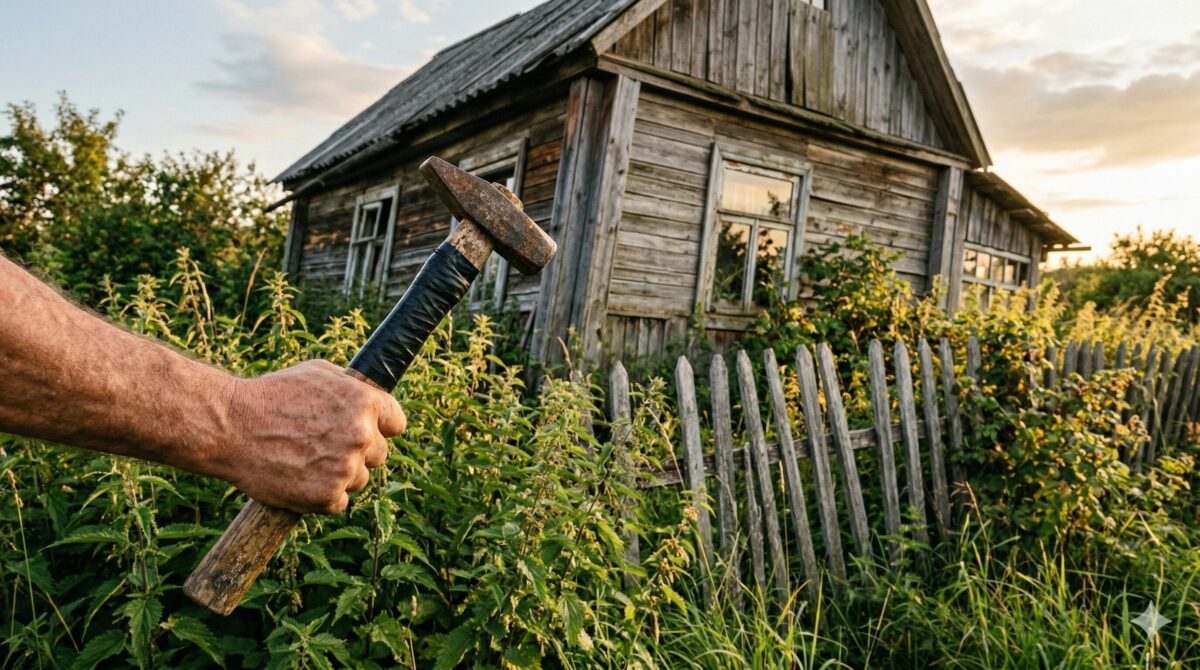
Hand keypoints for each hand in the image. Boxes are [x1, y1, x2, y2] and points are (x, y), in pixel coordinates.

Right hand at [214, 360, 405, 513]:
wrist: (230, 426)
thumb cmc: (271, 395)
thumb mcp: (317, 374)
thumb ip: (352, 388)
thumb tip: (374, 398)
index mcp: (365, 403)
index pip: (396, 423)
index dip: (380, 427)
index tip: (366, 432)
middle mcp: (361, 435)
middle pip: (380, 455)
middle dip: (357, 452)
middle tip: (324, 447)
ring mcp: (345, 468)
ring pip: (359, 479)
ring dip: (339, 475)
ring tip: (305, 461)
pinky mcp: (326, 496)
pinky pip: (338, 502)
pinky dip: (321, 496)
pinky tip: (299, 479)